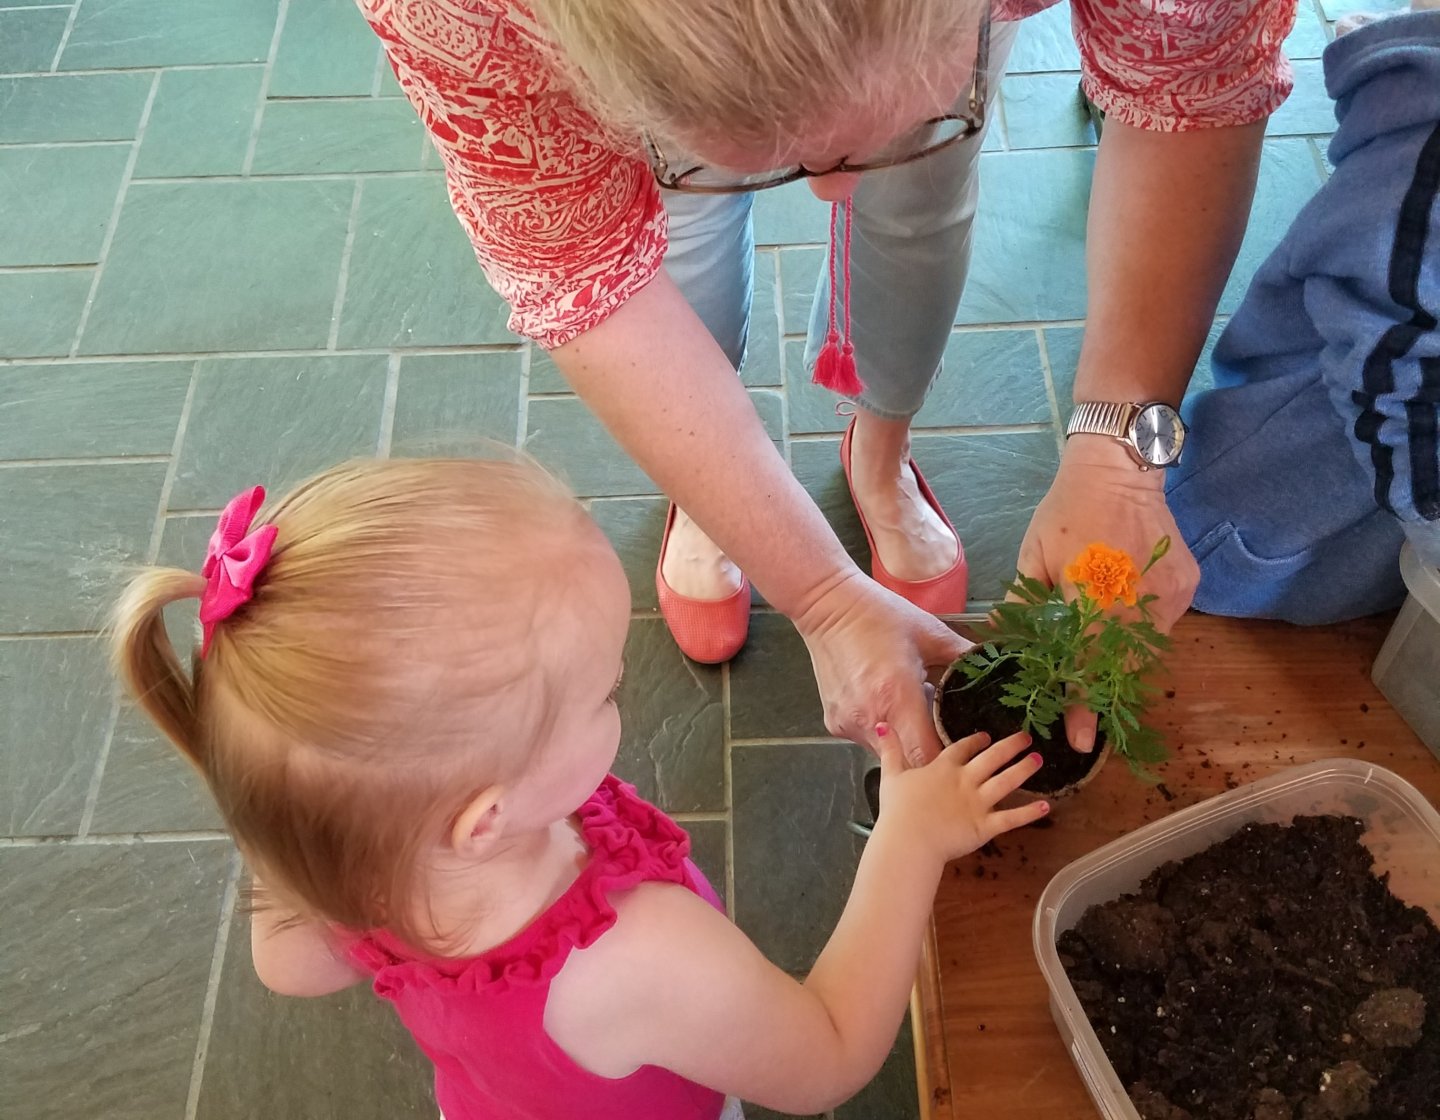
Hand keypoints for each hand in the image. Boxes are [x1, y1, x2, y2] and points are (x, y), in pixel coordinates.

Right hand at [792, 571, 969, 765]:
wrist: (827, 607)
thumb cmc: (880, 616)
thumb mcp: (930, 634)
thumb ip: (966, 657)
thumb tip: (998, 668)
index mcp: (897, 697)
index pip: (928, 756)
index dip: (949, 760)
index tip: (964, 750)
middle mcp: (870, 719)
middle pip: (909, 761)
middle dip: (929, 752)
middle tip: (941, 727)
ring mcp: (849, 724)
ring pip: (888, 754)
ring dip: (905, 741)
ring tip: (911, 709)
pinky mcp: (835, 724)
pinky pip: (868, 740)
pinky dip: (884, 729)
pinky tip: (885, 702)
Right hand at [873, 725, 1049, 863]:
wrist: (910, 838)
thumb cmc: (898, 809)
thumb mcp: (891, 774)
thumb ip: (890, 749)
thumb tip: (883, 725)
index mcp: (943, 768)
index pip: (963, 748)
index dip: (976, 741)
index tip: (986, 736)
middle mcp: (965, 780)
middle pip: (992, 758)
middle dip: (1010, 746)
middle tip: (1027, 738)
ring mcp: (978, 802)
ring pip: (1006, 782)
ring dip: (1024, 770)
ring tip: (1039, 760)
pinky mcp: (985, 826)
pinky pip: (1011, 818)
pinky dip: (1029, 813)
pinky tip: (1046, 806)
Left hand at [1016, 437, 1199, 748]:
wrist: (1119, 470)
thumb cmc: (1066, 512)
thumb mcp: (1032, 557)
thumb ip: (1024, 605)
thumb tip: (1006, 645)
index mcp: (1094, 596)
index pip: (1088, 664)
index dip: (1083, 704)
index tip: (1081, 740)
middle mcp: (1139, 601)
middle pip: (1122, 665)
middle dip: (1101, 687)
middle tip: (1083, 706)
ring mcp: (1170, 595)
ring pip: (1146, 649)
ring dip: (1121, 659)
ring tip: (1099, 657)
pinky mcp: (1187, 587)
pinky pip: (1163, 625)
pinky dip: (1141, 631)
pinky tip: (1122, 616)